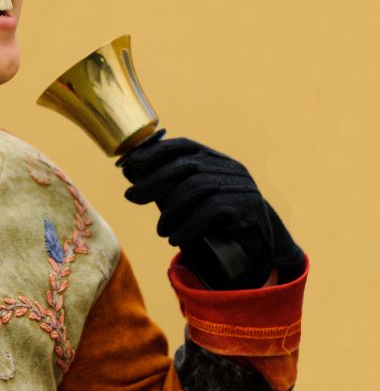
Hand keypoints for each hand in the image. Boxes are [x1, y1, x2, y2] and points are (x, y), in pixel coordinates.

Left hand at [121, 131, 304, 286]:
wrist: (262, 245)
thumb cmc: (218, 218)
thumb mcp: (186, 199)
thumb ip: (162, 184)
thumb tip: (128, 169)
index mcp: (215, 159)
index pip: (185, 145)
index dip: (158, 150)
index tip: (133, 161)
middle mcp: (230, 167)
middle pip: (187, 166)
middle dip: (155, 180)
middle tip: (131, 197)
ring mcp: (242, 184)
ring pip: (197, 187)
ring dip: (172, 210)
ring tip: (160, 230)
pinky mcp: (250, 206)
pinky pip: (213, 210)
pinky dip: (189, 225)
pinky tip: (175, 238)